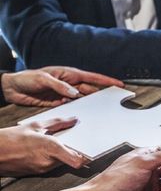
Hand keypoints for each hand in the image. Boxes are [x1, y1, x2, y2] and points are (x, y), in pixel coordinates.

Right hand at [0, 117, 84, 175]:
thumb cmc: (11, 138)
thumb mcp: (36, 125)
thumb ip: (58, 123)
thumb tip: (73, 120)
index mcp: (50, 148)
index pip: (77, 160)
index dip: (87, 157)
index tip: (92, 150)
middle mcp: (48, 162)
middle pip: (73, 160)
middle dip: (77, 152)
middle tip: (82, 143)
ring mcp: (43, 169)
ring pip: (63, 163)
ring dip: (65, 155)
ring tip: (63, 144)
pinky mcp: (37, 173)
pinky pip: (53, 166)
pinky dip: (55, 159)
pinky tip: (49, 151)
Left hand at [1, 66, 123, 106]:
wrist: (12, 88)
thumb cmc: (27, 78)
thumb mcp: (43, 79)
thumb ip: (60, 86)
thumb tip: (74, 93)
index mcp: (69, 75)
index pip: (92, 78)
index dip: (106, 81)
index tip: (118, 84)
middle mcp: (69, 84)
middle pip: (90, 91)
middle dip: (101, 96)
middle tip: (112, 103)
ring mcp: (65, 94)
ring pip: (83, 100)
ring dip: (89, 106)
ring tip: (99, 112)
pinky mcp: (59, 103)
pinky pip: (72, 108)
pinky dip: (77, 111)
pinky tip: (82, 116)